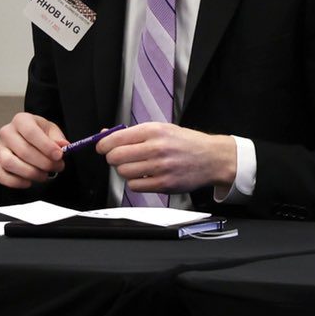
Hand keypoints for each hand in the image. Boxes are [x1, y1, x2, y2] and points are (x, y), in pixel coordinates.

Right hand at [0, 111, 67, 188]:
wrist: (28, 139)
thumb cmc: (40, 134)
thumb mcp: (52, 131)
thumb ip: (58, 138)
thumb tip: (62, 146)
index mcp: (21, 120)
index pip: (31, 132)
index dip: (46, 146)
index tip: (59, 155)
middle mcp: (6, 133)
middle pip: (22, 150)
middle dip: (43, 162)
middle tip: (57, 167)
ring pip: (9, 163)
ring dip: (30, 173)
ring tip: (44, 175)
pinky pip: (0, 175)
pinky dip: (15, 182)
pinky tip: (29, 182)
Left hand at [98, 122, 235, 196]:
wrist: (212, 158)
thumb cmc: (186, 143)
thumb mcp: (161, 129)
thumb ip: (133, 133)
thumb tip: (105, 134)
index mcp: (154, 130)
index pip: (115, 139)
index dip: (103, 145)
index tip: (103, 148)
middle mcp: (156, 148)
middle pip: (115, 157)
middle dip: (113, 158)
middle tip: (120, 158)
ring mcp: (160, 167)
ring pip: (123, 172)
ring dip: (126, 171)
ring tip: (138, 166)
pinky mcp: (164, 184)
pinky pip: (135, 186)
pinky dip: (136, 182)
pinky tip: (146, 176)